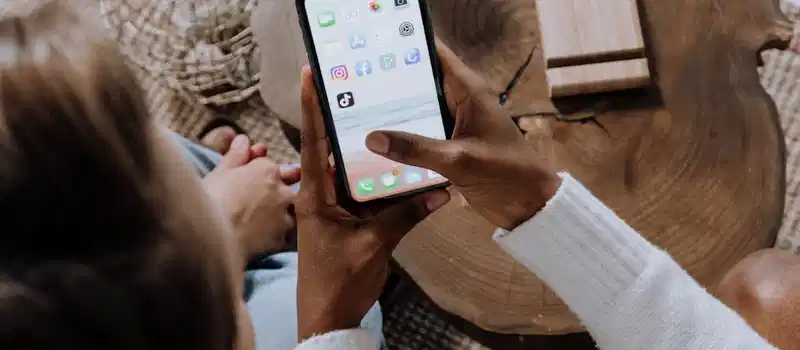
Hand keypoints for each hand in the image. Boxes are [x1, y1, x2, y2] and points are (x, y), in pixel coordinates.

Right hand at [203, 135, 300, 264]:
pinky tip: (263, 239)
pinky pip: (285, 235)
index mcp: (267, 170)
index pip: (269, 167)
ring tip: (260, 222)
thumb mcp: (220, 172)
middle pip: (286, 187)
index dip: (257, 173)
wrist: (213, 236)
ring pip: (291, 211)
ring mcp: (285, 214)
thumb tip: (244, 140)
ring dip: (282, 213)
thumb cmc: (211, 200)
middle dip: (277, 191)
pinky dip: (277, 235)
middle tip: (256, 203)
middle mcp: (282, 190)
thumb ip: (236, 156)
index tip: (246, 181)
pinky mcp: (283, 237)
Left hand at [295, 68, 450, 339]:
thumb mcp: (375, 246)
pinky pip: (366, 193)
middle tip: (364, 90)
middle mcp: (322, 196)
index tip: (310, 75)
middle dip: (347, 122)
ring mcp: (335, 209)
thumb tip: (440, 191)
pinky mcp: (348, 221)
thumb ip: (405, 216)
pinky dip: (383, 183)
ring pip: (354, 172)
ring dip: (371, 154)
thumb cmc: (339, 282)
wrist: (329, 319)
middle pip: (334, 150)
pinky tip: (405, 170)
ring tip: (391, 122)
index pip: (313, 143)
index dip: (312, 108)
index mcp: (317, 196)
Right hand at [365, 40, 561, 230]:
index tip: (372, 49)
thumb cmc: (504, 173)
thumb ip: (416, 148)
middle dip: (389, 79)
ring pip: (417, 109)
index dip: (406, 46)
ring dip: (392, 110)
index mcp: (468, 91)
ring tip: (352, 107)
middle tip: (350, 80)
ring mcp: (453, 124)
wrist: (530, 205)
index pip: (434, 54)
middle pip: (420, 82)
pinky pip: (420, 134)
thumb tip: (371, 138)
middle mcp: (458, 101)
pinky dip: (401, 135)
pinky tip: (373, 140)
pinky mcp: (449, 146)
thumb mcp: (458, 160)